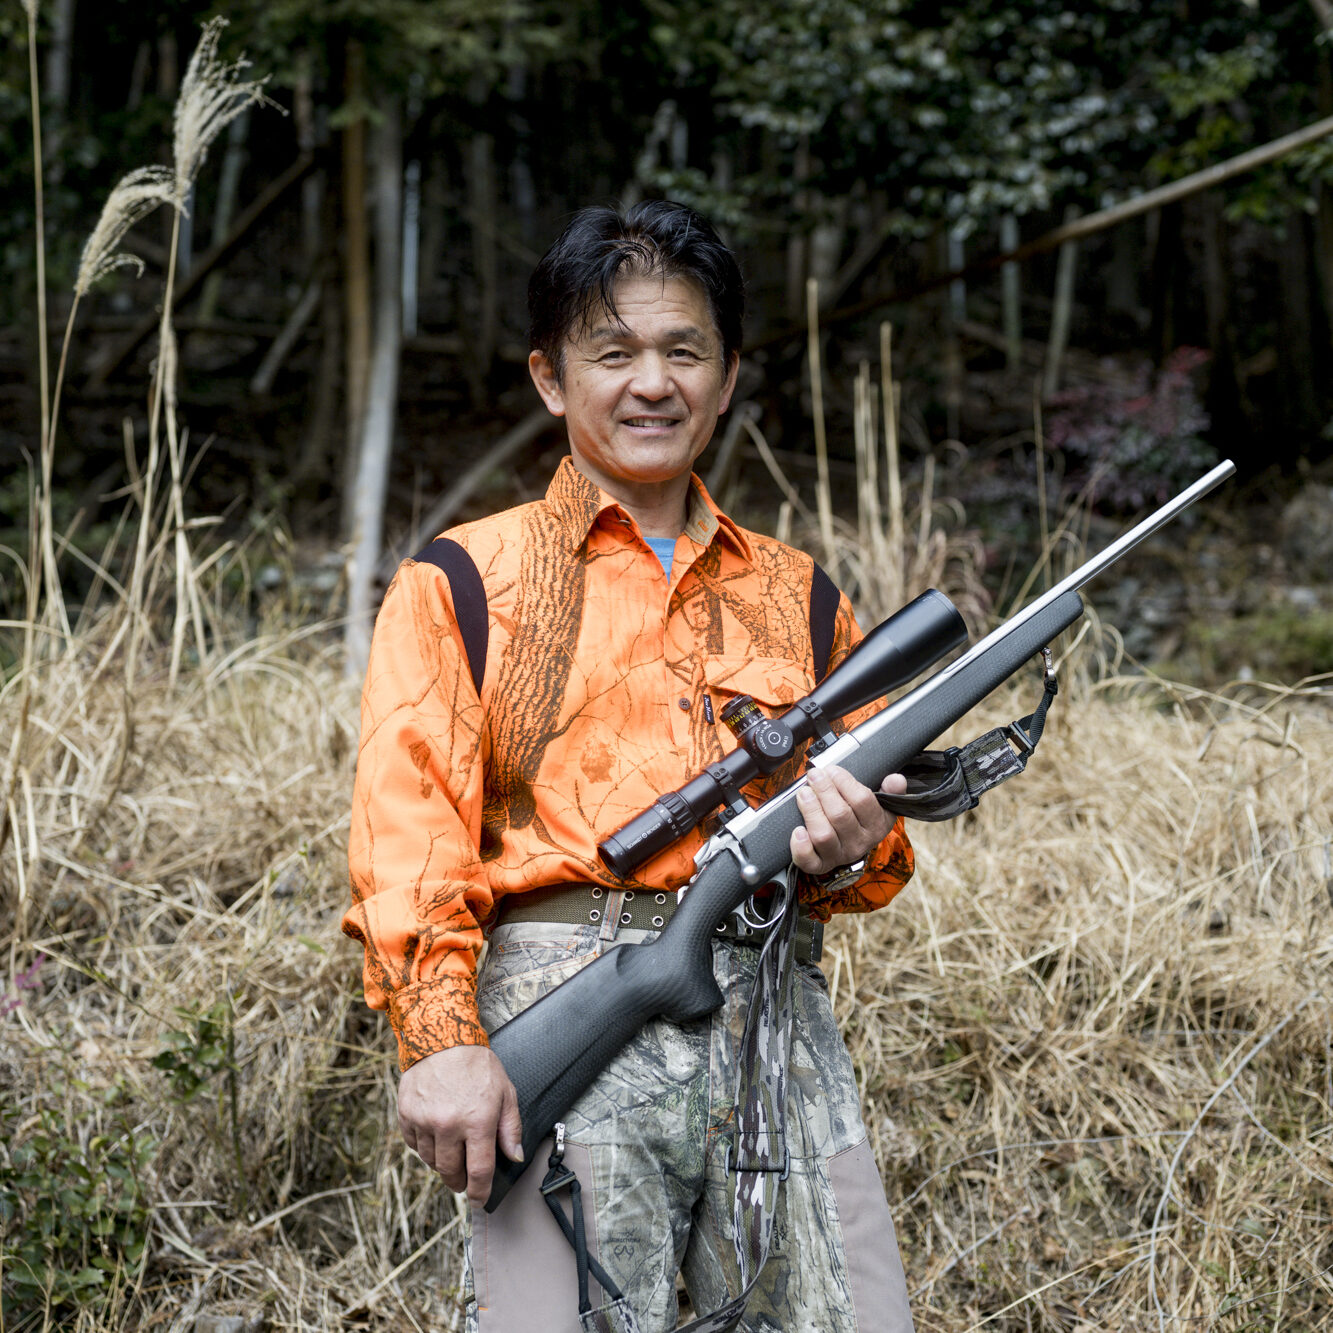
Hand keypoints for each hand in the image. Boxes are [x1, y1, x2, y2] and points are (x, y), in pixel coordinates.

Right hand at [397, 1045, 522, 1204]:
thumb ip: (510, 1127)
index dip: (480, 1192)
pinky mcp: (407, 1114)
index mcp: (478, 1121)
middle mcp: (449, 1125)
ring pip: (431, 1161)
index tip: (479, 1200)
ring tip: (451, 1152)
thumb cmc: (477, 1064)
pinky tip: (434, 1135)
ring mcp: (425, 1121)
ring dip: (442, 1163)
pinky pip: (414, 1145)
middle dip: (459, 1182)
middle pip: (451, 1172)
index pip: (479, 1171)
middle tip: (464, 1181)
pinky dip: (424, 1146)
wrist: (441, 1038)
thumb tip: (514, 1156)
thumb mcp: (505, 1092)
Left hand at [789, 766, 906, 875]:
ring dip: (811, 811)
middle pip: (840, 815)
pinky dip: (801, 846)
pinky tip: (797, 830)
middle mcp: (859, 843)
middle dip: (824, 790)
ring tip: (804, 793)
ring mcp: (839, 856)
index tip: (832, 770)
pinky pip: (809, 860)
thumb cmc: (860, 818)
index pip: (863, 801)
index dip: (844, 782)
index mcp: (877, 825)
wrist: (849, 847)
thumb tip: (896, 779)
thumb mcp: (881, 804)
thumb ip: (890, 790)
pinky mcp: (820, 865)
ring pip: (823, 835)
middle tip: (814, 776)